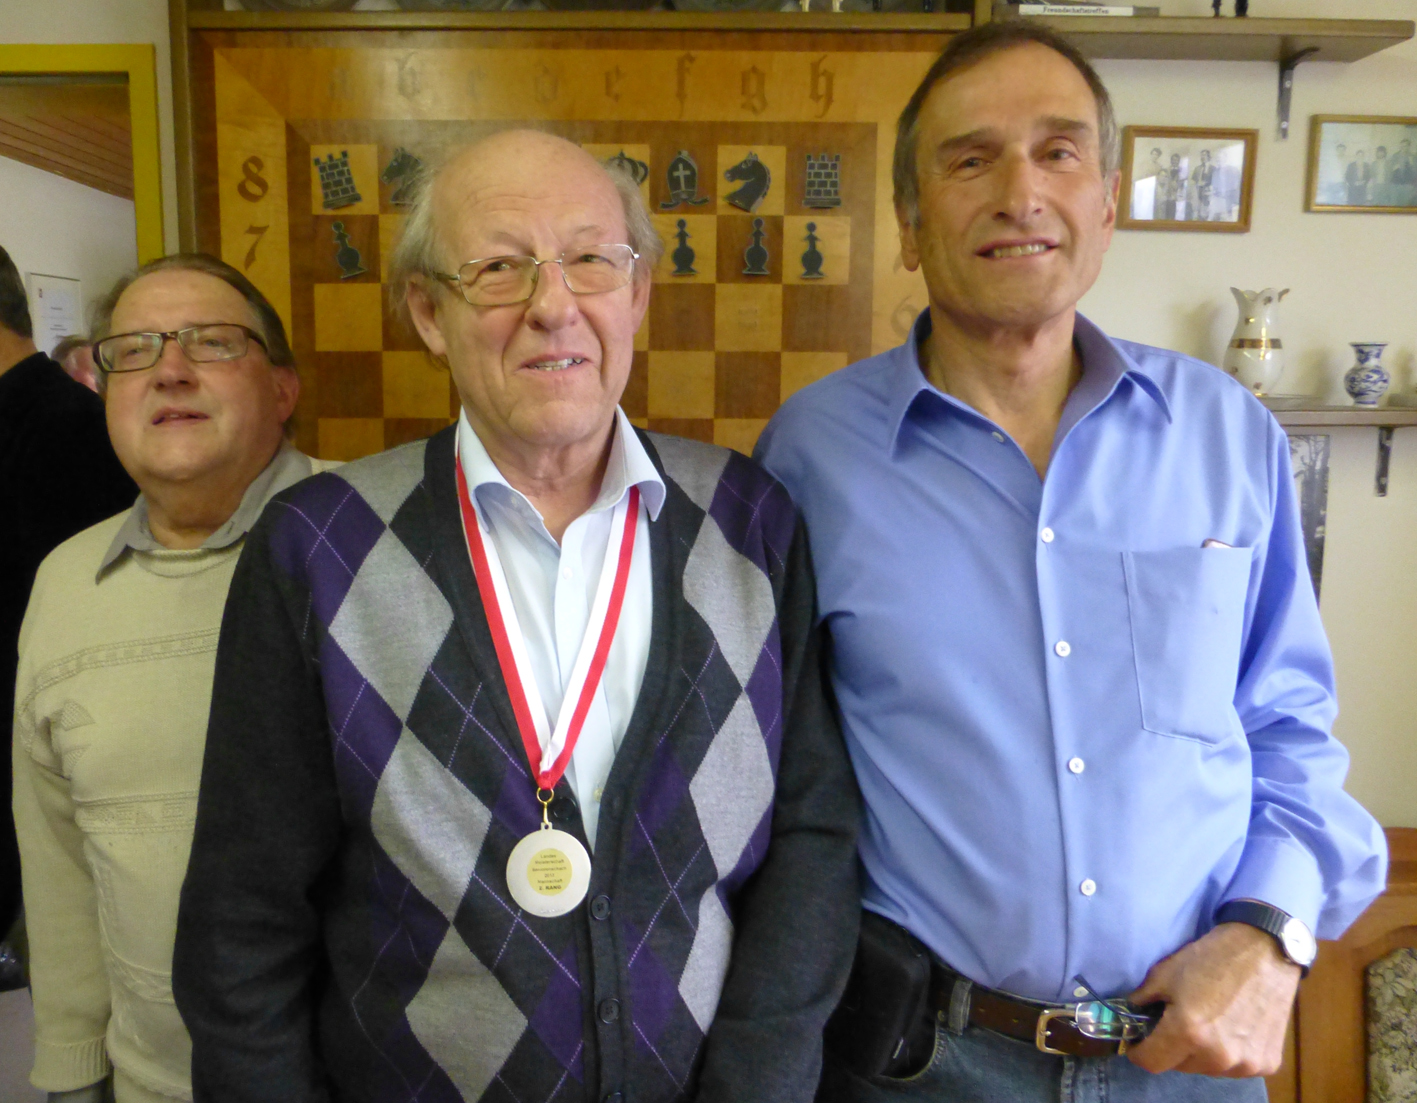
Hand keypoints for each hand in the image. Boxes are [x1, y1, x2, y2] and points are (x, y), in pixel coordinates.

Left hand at [1125, 922, 1299, 1077]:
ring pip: (1207, 1069)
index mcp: (1188, 1032)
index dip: (1140, 1052)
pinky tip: (1232, 1028)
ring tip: (1207, 1023)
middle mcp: (1218, 1056)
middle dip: (1170, 1049)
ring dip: (1200, 1053)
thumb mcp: (1165, 973)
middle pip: (1180, 1067)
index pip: (1152, 1063)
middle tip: (1175, 1024)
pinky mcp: (1267, 1064)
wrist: (1264, 951)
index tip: (1139, 1041)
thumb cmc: (1211, 958)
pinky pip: (1235, 1067)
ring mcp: (1246, 1063)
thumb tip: (1129, 1016)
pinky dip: (1228, 1054)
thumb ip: (1142, 1001)